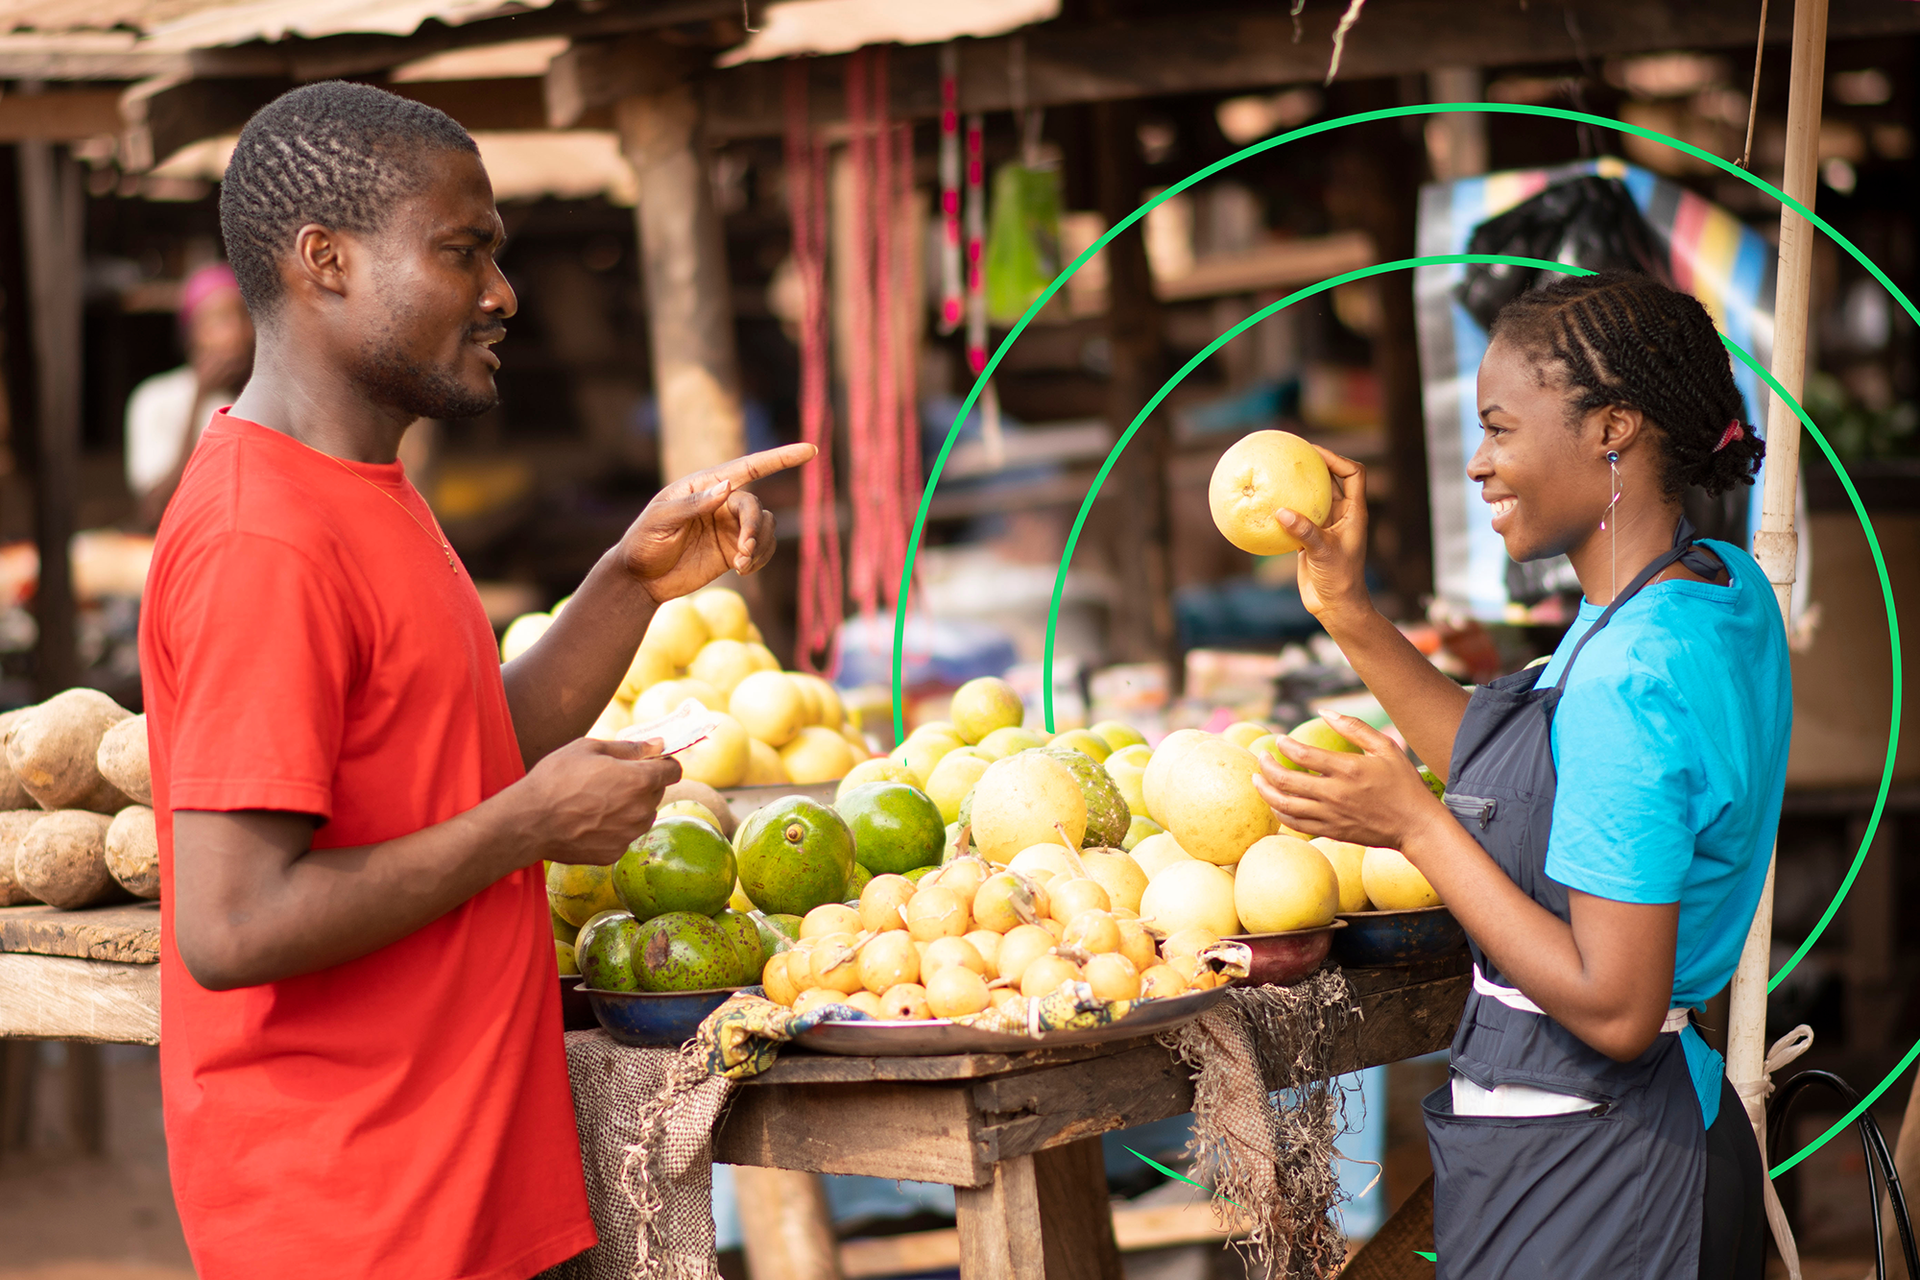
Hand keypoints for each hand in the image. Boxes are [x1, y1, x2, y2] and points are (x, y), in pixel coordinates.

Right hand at [511, 737, 681, 865]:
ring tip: (598, 800)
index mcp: (639, 781)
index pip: (674, 771)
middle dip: (643, 783)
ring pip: (643, 816)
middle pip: (657, 793)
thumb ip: (631, 747)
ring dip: (631, 807)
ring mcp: (629, 835)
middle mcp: (641, 811)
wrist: (528, 821)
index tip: (650, 762)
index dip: (663, 764)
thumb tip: (659, 744)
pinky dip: (614, 827)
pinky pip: (625, 835)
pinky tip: (589, 820)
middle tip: (612, 779)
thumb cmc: (556, 778)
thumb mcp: (589, 749)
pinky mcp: (614, 853)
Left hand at [619, 443, 817, 604]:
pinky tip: (743, 569)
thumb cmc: (643, 542)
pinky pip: (763, 548)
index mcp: (704, 485)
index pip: (749, 467)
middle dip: (754, 528)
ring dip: (760, 546)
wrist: (639, 579)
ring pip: (765, 527)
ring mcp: (729, 526)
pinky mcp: (733, 550)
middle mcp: (721, 501)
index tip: (809, 451)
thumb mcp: (660, 520)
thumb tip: (728, 486)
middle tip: (743, 552)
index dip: (780, 458)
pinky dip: (761, 558)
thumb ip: (693, 504)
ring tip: (741, 565)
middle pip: (755, 507)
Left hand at [1252, 713, 1446, 852]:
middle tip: (1261, 757)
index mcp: (1348, 769)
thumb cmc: (1403, 783)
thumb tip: (1323, 711)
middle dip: (1266, 766)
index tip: (1280, 740)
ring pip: (1284, 805)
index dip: (1285, 745)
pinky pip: (1296, 824)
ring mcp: (1331, 815)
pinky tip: (1276, 802)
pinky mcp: (1331, 831)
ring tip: (1257, 779)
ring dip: (1265, 791)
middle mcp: (1335, 793)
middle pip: (1285, 780)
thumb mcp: (1386, 748)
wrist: (1416, 826)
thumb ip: (1354, 727)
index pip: (1303, 754)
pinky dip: (1280, 812)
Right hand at [1280, 447, 1369, 622]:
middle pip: (1332, 480)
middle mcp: (1342, 515)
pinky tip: (1266, 506)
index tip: (1315, 453)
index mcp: (1354, 513)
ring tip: (1277, 474)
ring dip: (1299, 487)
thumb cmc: (1340, 580)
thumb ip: (1305, 532)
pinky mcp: (1310, 538)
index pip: (1354, 474)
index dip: (1338, 458)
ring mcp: (1326, 526)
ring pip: (1313, 498)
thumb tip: (1281, 512)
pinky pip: (1297, 517)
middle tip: (1293, 455)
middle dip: (1315, 465)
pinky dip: (1285, 510)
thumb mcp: (1324, 553)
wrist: (1335, 606)